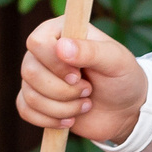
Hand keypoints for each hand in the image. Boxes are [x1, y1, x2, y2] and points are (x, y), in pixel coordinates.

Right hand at [17, 17, 150, 145]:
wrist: (125, 110)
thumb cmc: (123, 78)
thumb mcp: (116, 61)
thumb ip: (91, 51)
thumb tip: (62, 47)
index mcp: (61, 31)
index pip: (37, 42)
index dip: (54, 63)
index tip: (78, 75)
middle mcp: (44, 51)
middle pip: (30, 71)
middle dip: (63, 90)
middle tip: (88, 90)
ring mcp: (38, 75)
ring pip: (30, 95)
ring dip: (62, 108)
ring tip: (86, 104)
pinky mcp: (36, 99)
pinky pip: (25, 110)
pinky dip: (49, 120)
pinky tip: (70, 120)